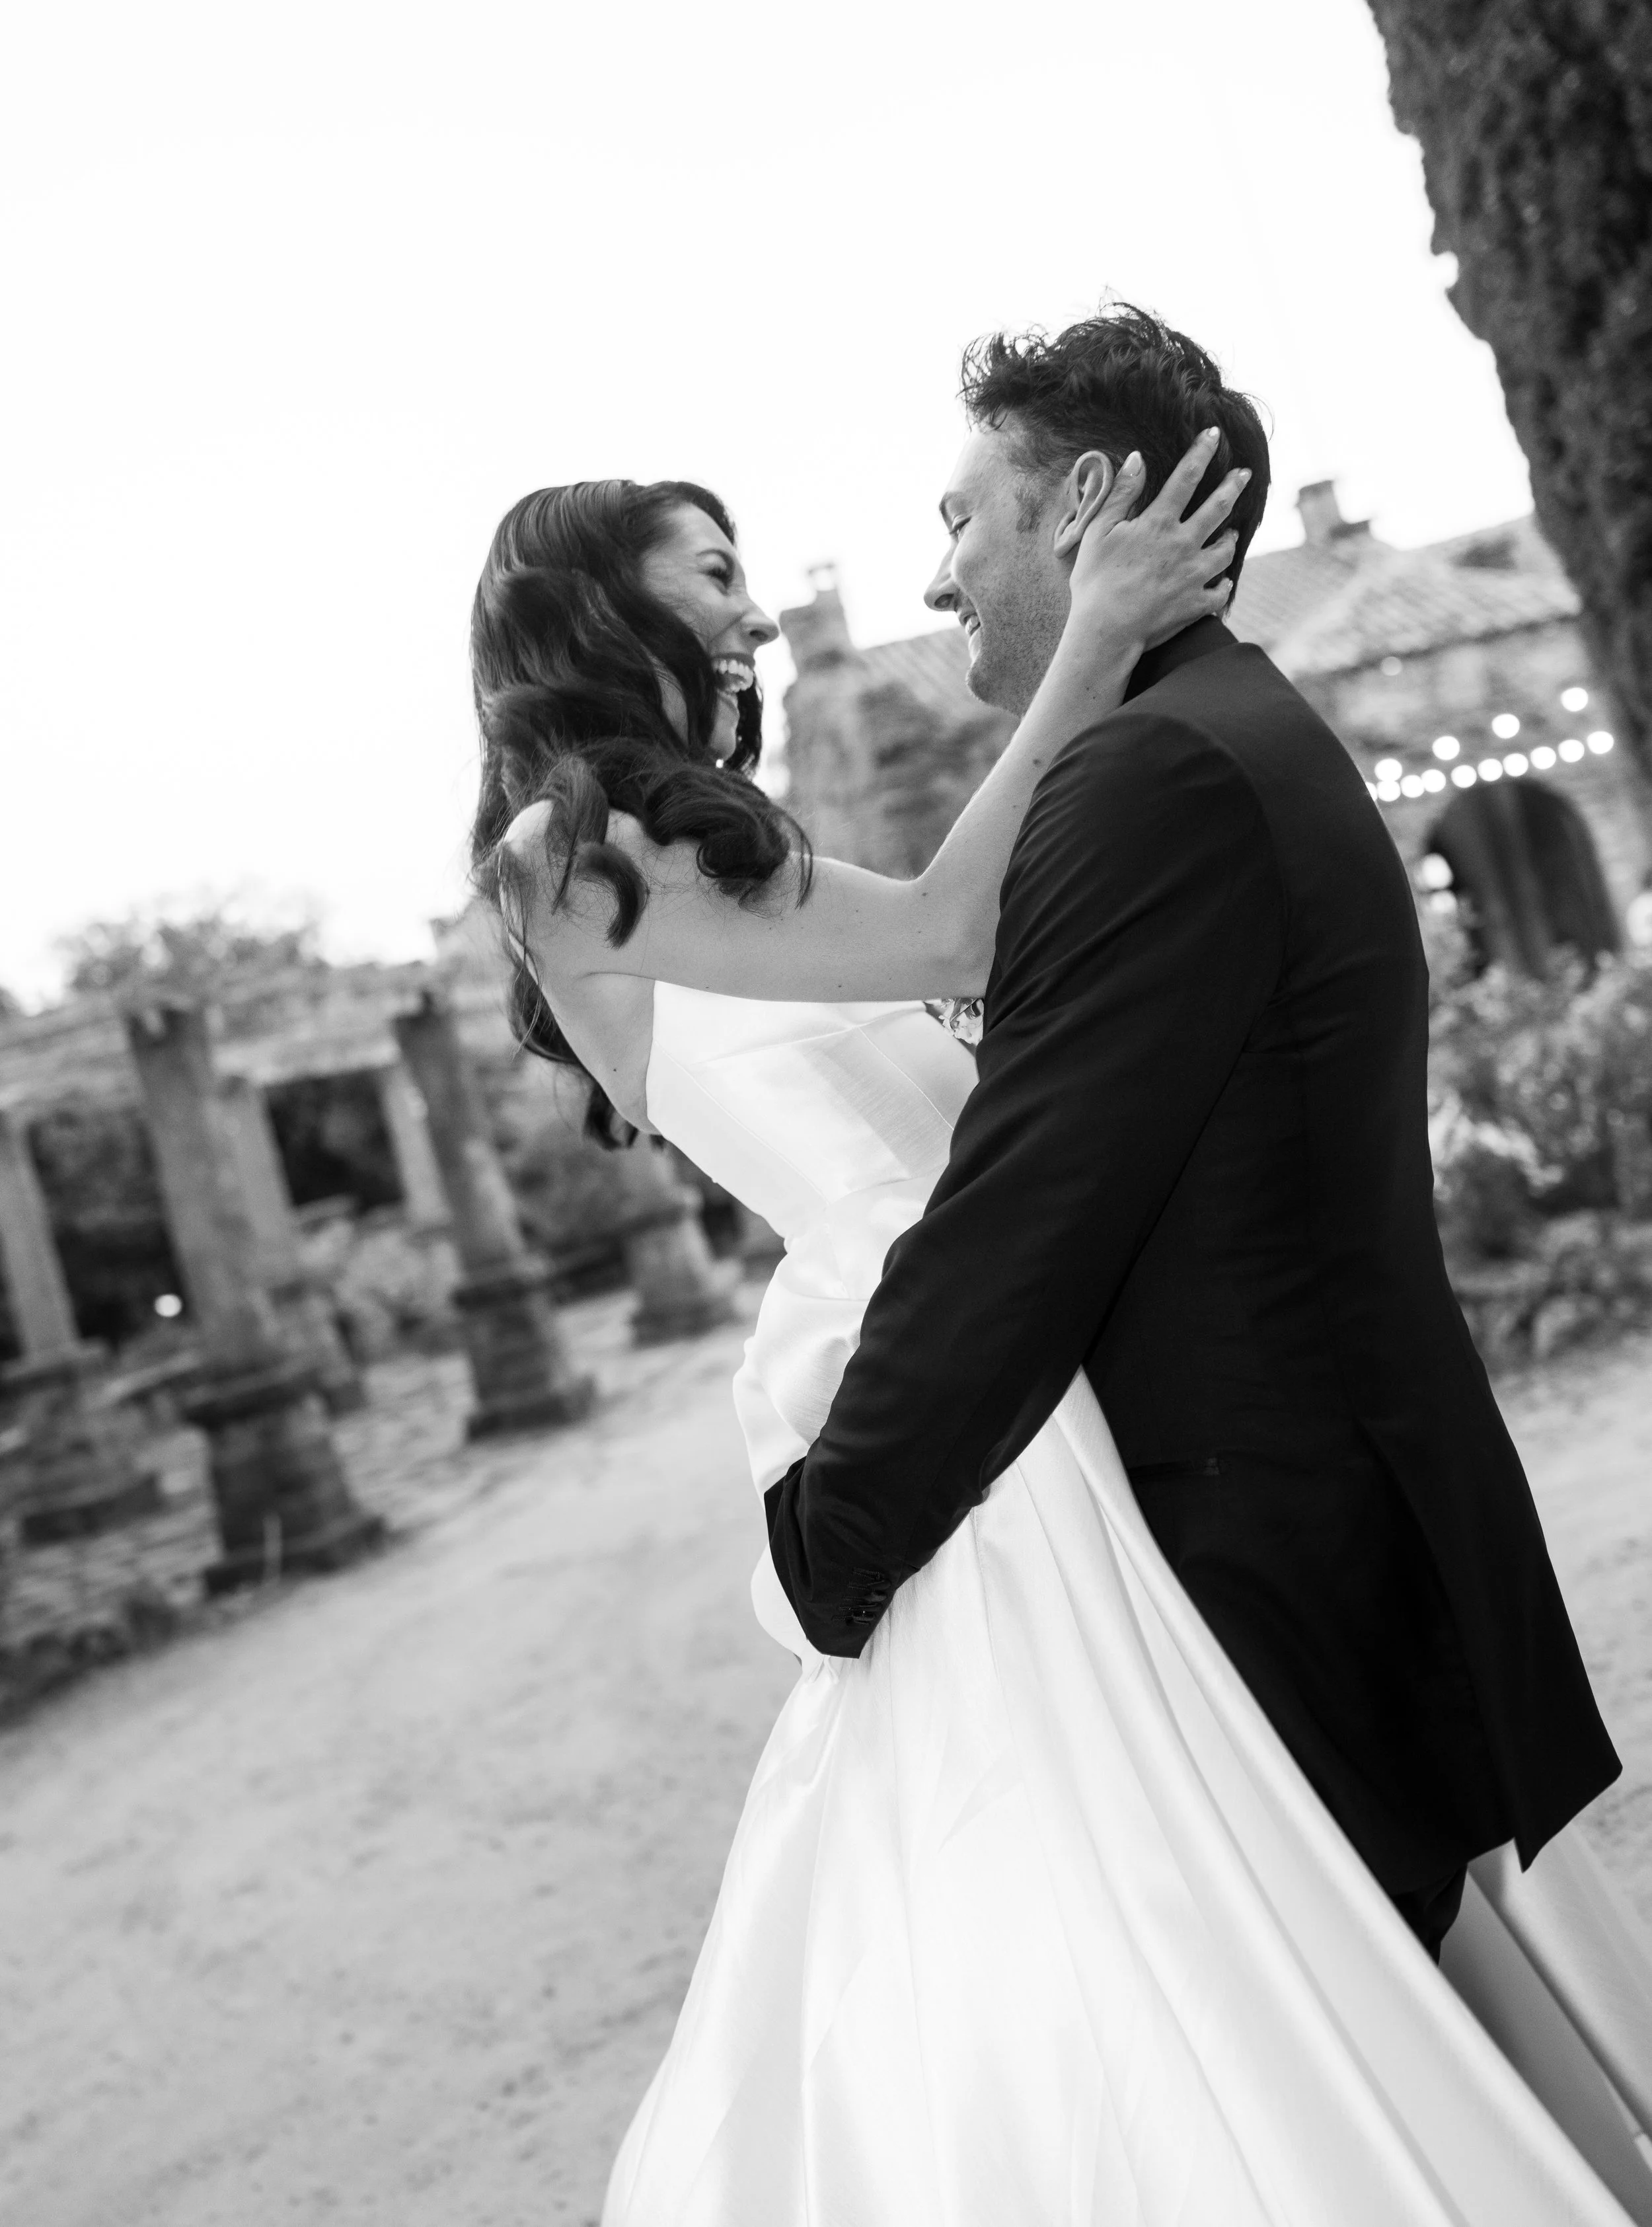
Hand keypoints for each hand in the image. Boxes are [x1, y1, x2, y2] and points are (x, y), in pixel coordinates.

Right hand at [1061, 429, 1250, 651]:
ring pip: (1226, 549)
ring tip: (1232, 532)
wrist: (1106, 633)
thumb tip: (1137, 458)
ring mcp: (1194, 575)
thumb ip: (1121, 493)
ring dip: (1231, 537)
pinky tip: (1223, 580)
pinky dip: (1223, 583)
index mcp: (1159, 524)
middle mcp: (1184, 545)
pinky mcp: (1197, 604)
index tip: (1215, 434)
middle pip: (1218, 508)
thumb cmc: (1095, 582)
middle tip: (1244, 474)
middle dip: (1233, 486)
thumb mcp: (1098, 531)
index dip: (1202, 452)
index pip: (1186, 477)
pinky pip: (1221, 590)